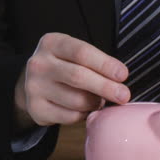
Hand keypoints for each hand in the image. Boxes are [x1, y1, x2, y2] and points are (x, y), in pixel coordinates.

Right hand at [14, 33, 130, 129]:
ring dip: (96, 103)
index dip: (105, 64)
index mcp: (52, 43)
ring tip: (99, 100)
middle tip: (124, 96)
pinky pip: (71, 116)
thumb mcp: (75, 55)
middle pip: (78, 77)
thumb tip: (120, 82)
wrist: (35, 84)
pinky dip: (85, 114)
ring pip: (77, 100)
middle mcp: (39, 64)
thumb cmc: (66, 66)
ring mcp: (34, 88)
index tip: (123, 75)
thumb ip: (95, 63)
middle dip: (106, 87)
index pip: (82, 53)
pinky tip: (85, 109)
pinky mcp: (36, 109)